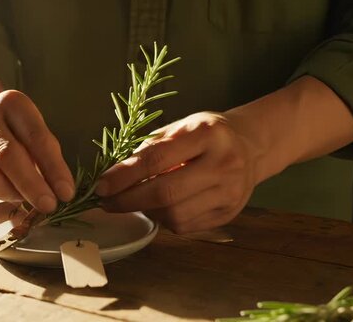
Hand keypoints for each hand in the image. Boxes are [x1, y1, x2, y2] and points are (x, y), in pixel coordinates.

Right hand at [0, 90, 74, 211]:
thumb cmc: (19, 136)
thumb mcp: (37, 138)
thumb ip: (48, 161)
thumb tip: (60, 193)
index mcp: (13, 103)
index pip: (37, 137)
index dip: (53, 168)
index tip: (66, 193)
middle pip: (6, 153)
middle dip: (30, 184)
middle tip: (48, 206)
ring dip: (4, 190)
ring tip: (20, 199)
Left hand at [95, 112, 260, 233]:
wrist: (251, 146)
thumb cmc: (207, 134)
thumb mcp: (180, 127)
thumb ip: (151, 148)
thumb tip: (115, 175)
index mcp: (207, 134)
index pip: (156, 159)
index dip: (124, 175)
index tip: (101, 185)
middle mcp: (223, 164)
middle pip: (165, 193)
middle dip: (127, 200)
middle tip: (106, 201)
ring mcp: (230, 192)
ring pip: (174, 215)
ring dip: (145, 211)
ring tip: (134, 201)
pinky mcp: (229, 214)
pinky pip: (185, 226)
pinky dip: (164, 219)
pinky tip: (159, 206)